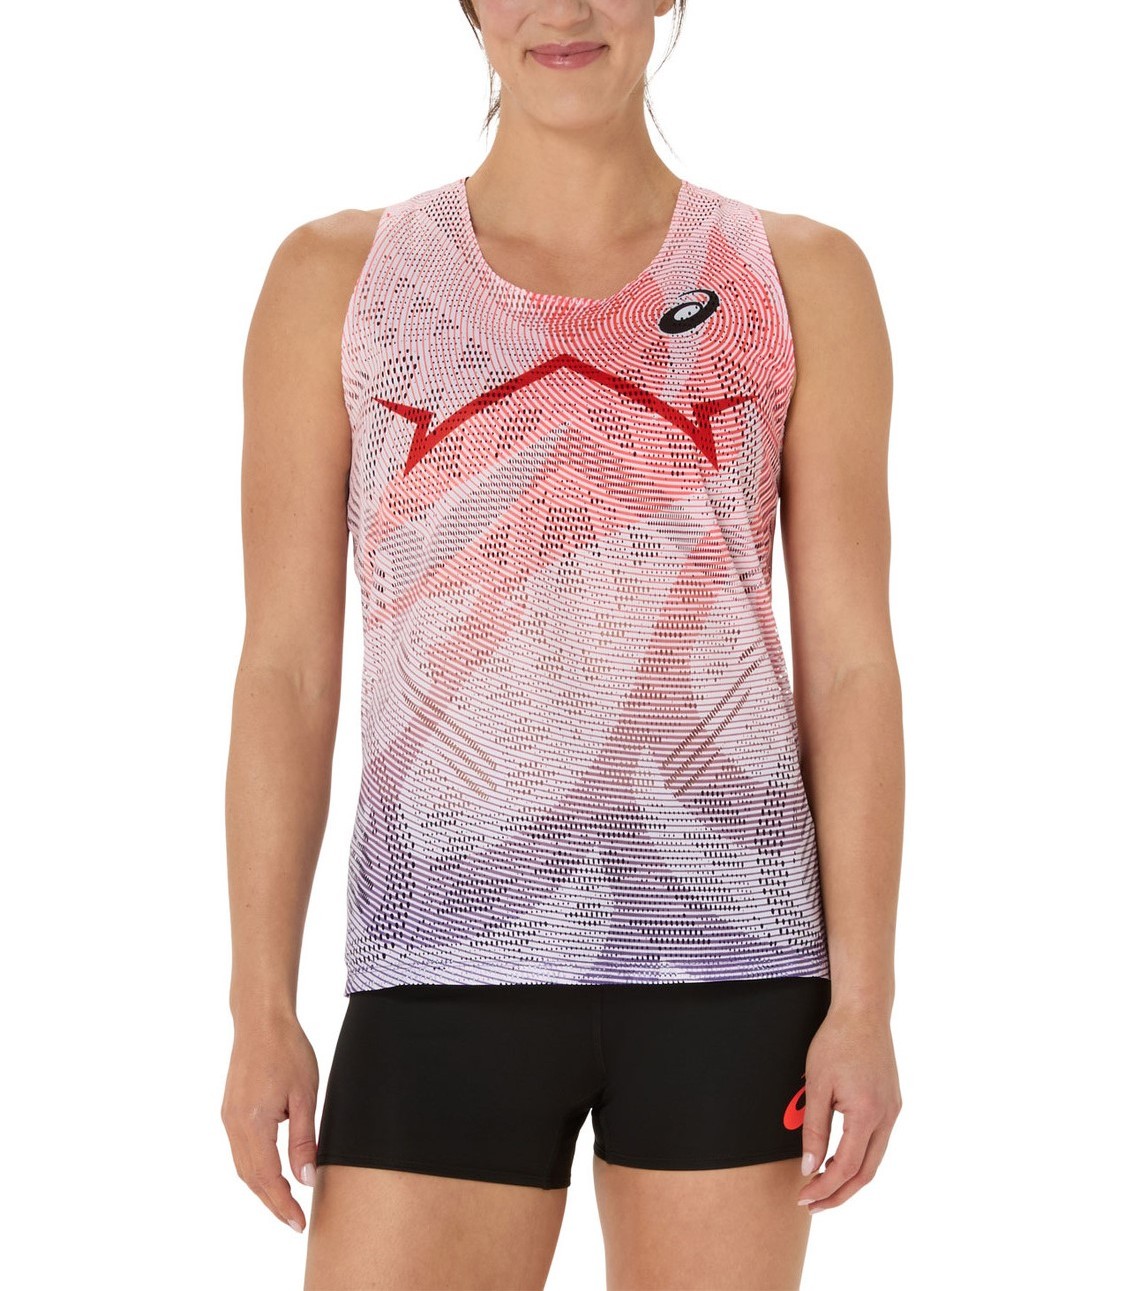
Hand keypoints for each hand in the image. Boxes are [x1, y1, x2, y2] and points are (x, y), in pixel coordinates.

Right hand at [221, 1010, 319, 1232]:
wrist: (261, 1020)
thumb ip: (303, 1139)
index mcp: (253, 1123)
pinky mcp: (230, 1110)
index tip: (299, 1223)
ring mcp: (228, 1117)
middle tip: (294, 1221)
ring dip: (262, 1187)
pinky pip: (240, 1150)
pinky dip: (255, 1168)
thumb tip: (305, 1178)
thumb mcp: (305, 1095)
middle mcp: (234, 1124)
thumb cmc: (288, 1050)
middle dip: (272, 1202)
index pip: (267, 1178)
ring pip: (243, 1166)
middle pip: (251, 1178)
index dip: (282, 1205)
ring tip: (285, 1203)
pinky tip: (271, 1173)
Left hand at [797, 1002, 901, 1213]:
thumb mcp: (816, 1085)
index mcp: (867, 1114)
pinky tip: (840, 1158)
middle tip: (813, 1203)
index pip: (845, 1167)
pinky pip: (878, 1141)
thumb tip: (809, 1167)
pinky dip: (859, 1157)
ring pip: (874, 1159)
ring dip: (850, 1177)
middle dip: (839, 1193)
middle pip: (865, 1172)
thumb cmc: (836, 1042)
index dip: (823, 1187)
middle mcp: (887, 1117)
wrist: (863, 1012)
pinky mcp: (892, 1102)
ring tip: (823, 1186)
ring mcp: (893, 1110)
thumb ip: (814, 1130)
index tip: (803, 1196)